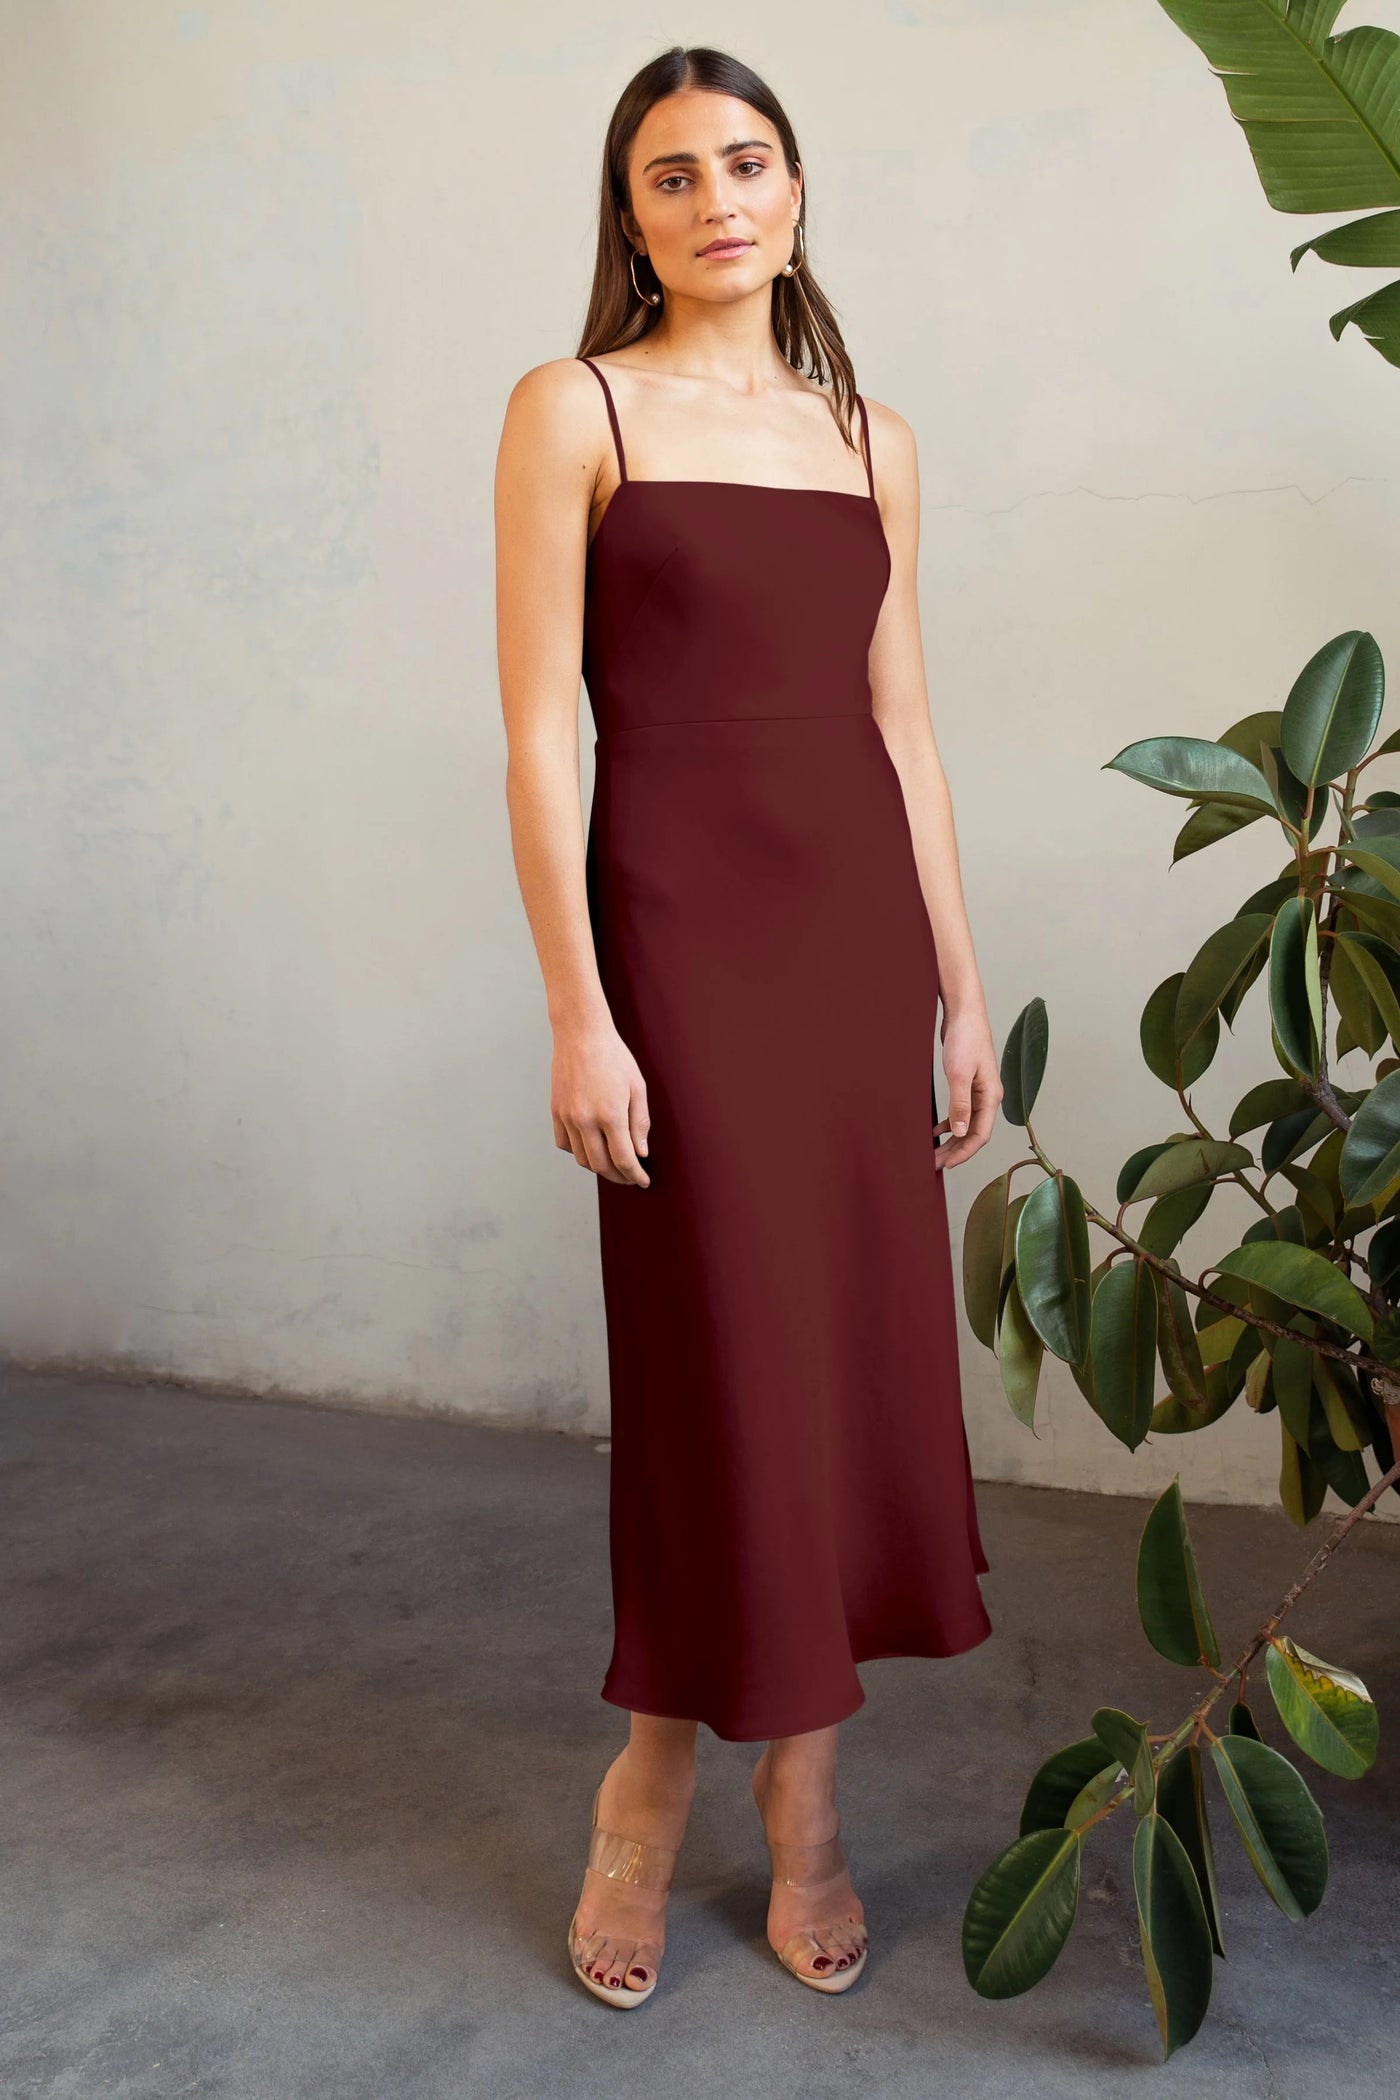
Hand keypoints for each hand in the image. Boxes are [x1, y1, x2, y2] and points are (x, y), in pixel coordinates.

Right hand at [551, 1018, 650, 1186]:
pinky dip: (579, 1152)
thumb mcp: (637, 1087)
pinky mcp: (555, 1112)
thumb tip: (641, 1153)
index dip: (635, 1175)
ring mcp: (567, 1117)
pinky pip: (565, 1144)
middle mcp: (585, 1119)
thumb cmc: (614, 1057)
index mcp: (610, 1114)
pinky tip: (591, 1147)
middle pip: (601, 1165)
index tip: (643, 1181)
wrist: (580, 1034)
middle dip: (618, 1176)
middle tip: (630, 1177)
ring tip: (613, 1164)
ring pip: (581, 1158)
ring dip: (598, 1167)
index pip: (623, 1159)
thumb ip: (640, 1123)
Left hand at [934, 1006, 1002, 1169]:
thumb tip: (958, 1131)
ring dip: (951, 1140)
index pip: (980, 1135)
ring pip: (966, 1125)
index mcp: (991, 1097)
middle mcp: (988, 1098)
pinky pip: (961, 1112)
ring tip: (934, 1153)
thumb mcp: (959, 1074)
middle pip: (973, 1134)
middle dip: (955, 1151)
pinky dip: (949, 1123)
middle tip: (934, 1164)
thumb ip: (960, 1104)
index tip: (946, 1164)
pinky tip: (936, 1130)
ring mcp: (979, 1092)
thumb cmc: (965, 1039)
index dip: (964, 1153)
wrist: (964, 1014)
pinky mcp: (968, 1085)